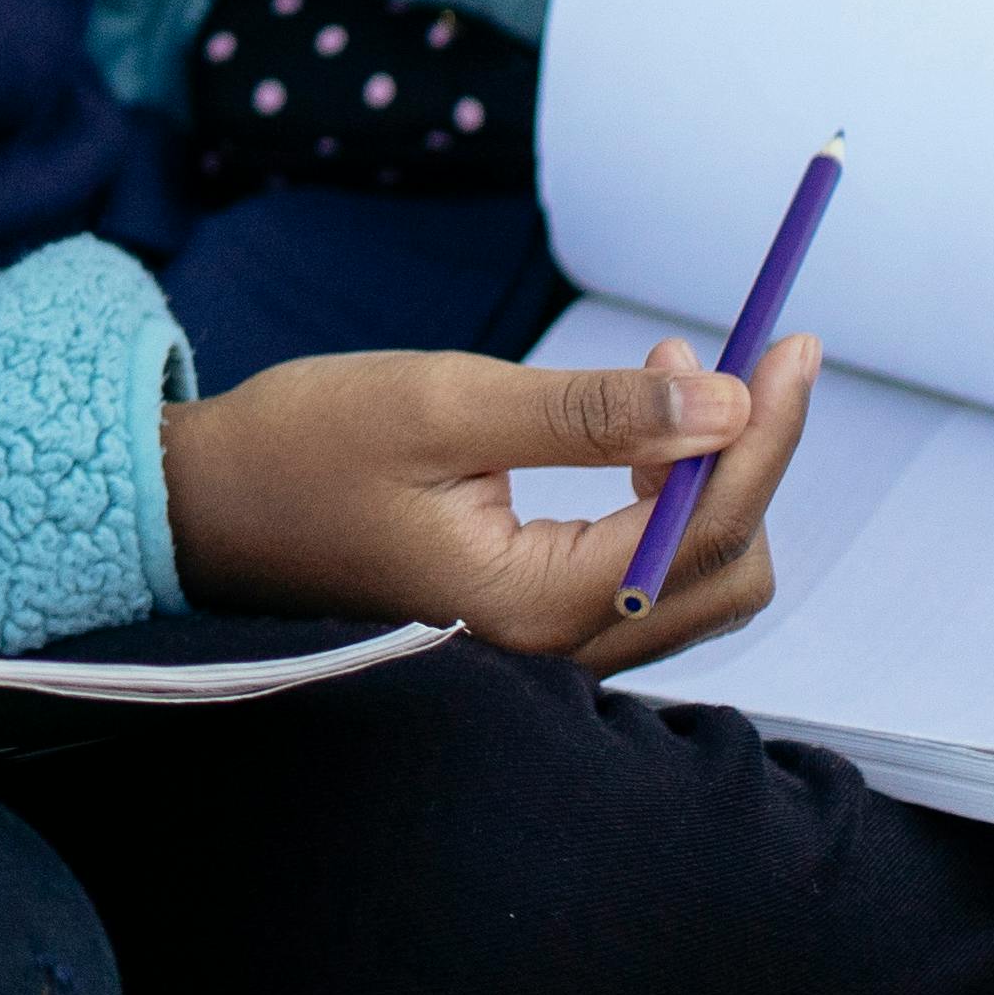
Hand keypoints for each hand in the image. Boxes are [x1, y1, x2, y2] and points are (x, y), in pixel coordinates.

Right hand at [157, 334, 819, 674]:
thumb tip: (729, 404)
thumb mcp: (444, 406)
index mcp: (534, 604)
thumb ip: (590, 412)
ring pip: (695, 581)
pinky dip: (665, 503)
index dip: (766, 429)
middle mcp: (553, 650)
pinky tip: (629, 438)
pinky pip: (645, 579)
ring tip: (659, 380)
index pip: (705, 523)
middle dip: (742, 454)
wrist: (203, 510)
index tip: (790, 343)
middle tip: (701, 353)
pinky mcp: (530, 624)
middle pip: (726, 568)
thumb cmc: (302, 450)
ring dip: (705, 477)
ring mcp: (543, 648)